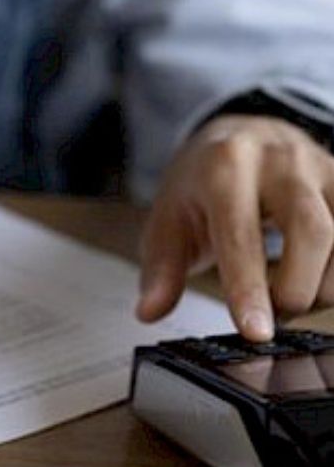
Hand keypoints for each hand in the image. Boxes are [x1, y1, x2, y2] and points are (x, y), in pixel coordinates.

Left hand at [137, 114, 333, 340]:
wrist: (239, 134)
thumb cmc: (202, 183)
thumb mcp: (167, 220)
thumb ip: (161, 269)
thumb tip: (149, 311)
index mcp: (224, 168)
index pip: (240, 235)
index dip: (249, 288)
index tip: (256, 332)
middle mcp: (280, 161)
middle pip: (311, 231)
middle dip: (296, 289)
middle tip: (272, 318)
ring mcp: (321, 167)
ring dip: (322, 285)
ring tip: (287, 299)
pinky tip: (317, 280)